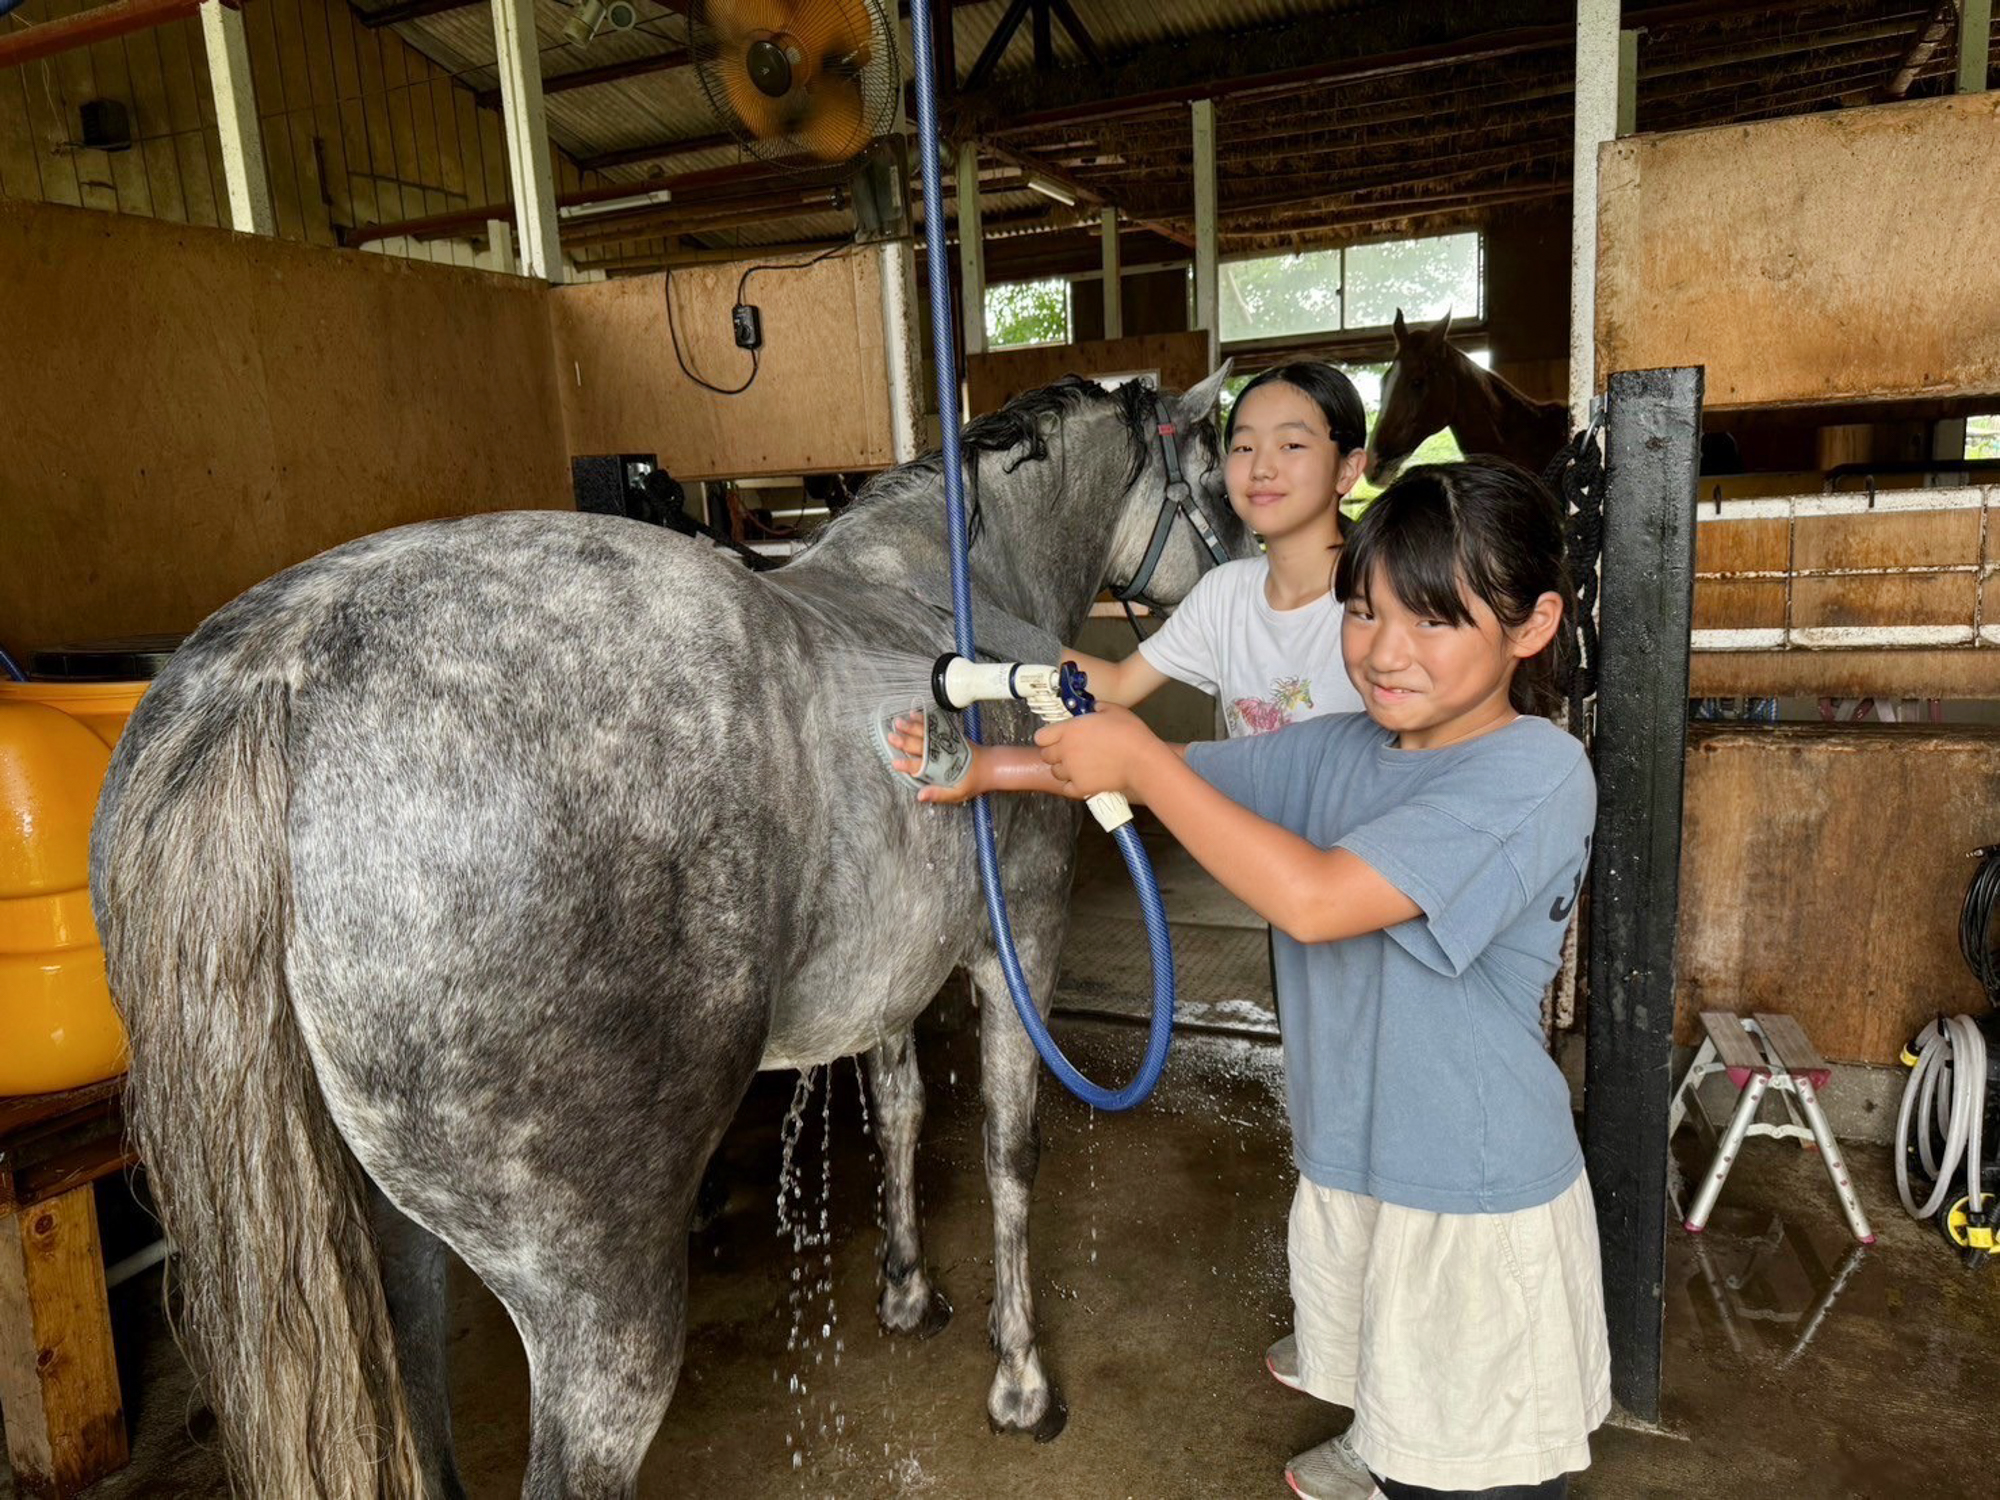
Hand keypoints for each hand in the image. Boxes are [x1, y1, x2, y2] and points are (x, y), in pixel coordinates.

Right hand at [886, 712, 980, 804]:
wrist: (989, 766)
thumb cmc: (971, 781)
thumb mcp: (956, 793)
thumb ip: (938, 794)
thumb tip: (920, 795)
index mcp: (941, 769)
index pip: (921, 767)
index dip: (907, 765)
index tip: (895, 762)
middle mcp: (941, 753)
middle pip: (920, 746)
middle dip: (904, 741)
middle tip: (891, 736)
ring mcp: (945, 742)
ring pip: (925, 733)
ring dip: (911, 727)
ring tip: (898, 722)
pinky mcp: (949, 735)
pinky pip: (935, 725)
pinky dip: (923, 719)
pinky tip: (913, 714)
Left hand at [1033, 705, 1161, 798]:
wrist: (1141, 760)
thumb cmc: (1129, 733)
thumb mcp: (1114, 710)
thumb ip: (1098, 707)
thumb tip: (1093, 707)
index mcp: (1069, 730)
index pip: (1041, 736)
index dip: (1048, 737)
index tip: (1057, 738)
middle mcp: (1065, 750)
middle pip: (1046, 755)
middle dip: (1055, 753)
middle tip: (1070, 752)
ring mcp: (1071, 771)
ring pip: (1056, 772)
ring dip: (1064, 769)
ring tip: (1078, 767)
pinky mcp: (1080, 787)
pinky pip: (1067, 788)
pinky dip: (1072, 785)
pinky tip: (1082, 780)